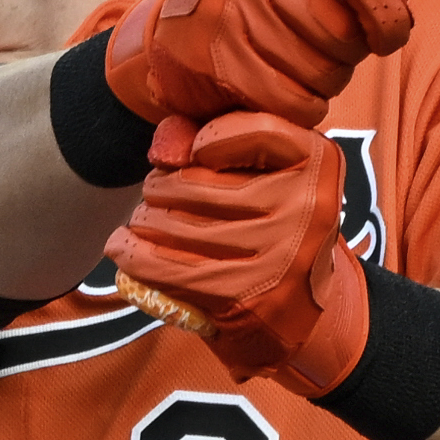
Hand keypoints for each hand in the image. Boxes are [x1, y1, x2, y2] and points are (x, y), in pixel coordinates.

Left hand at [104, 111, 372, 393]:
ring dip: (144, 222)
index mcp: (318, 163)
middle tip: (153, 195)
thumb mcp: (269, 175)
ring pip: (178, 225)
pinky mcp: (248, 295)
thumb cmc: (273, 227)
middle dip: (159, 188)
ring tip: (141, 222)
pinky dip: (135, 256)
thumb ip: (223, 140)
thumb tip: (164, 148)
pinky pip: (171, 268)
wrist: (301, 309)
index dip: (211, 138)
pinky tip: (121, 248)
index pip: (257, 130)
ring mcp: (280, 254)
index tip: (195, 153)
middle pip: (198, 184)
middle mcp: (308, 207)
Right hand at [106, 0, 413, 128]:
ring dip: (327, 82)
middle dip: (350, 53)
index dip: (388, 15)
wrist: (176, 25)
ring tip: (308, 69)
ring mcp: (224, 10)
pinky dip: (303, 106)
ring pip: (318, 71)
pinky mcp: (210, 60)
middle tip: (335, 53)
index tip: (389, 37)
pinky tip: (292, 94)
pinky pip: (289, 101)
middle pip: (340, 30)